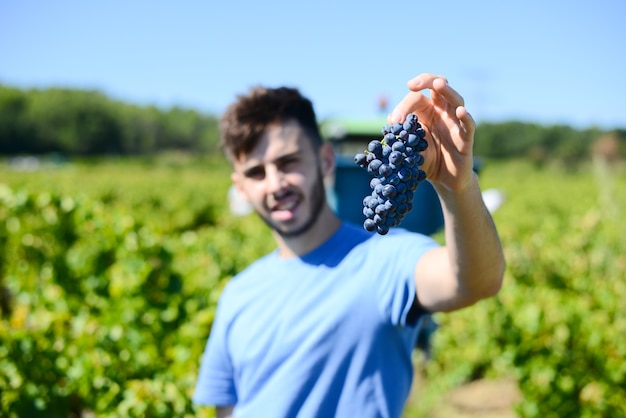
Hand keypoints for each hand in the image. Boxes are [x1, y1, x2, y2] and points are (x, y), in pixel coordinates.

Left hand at [388, 73, 475, 191]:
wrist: (443, 180)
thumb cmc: (426, 159)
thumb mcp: (408, 147)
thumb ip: (400, 134)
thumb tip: (391, 119)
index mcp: (427, 111)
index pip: (417, 98)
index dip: (404, 105)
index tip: (395, 121)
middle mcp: (443, 112)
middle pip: (438, 87)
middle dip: (426, 81)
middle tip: (412, 85)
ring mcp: (456, 123)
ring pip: (456, 100)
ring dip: (447, 91)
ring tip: (438, 84)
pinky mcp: (466, 138)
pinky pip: (469, 125)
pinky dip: (465, 117)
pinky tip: (460, 112)